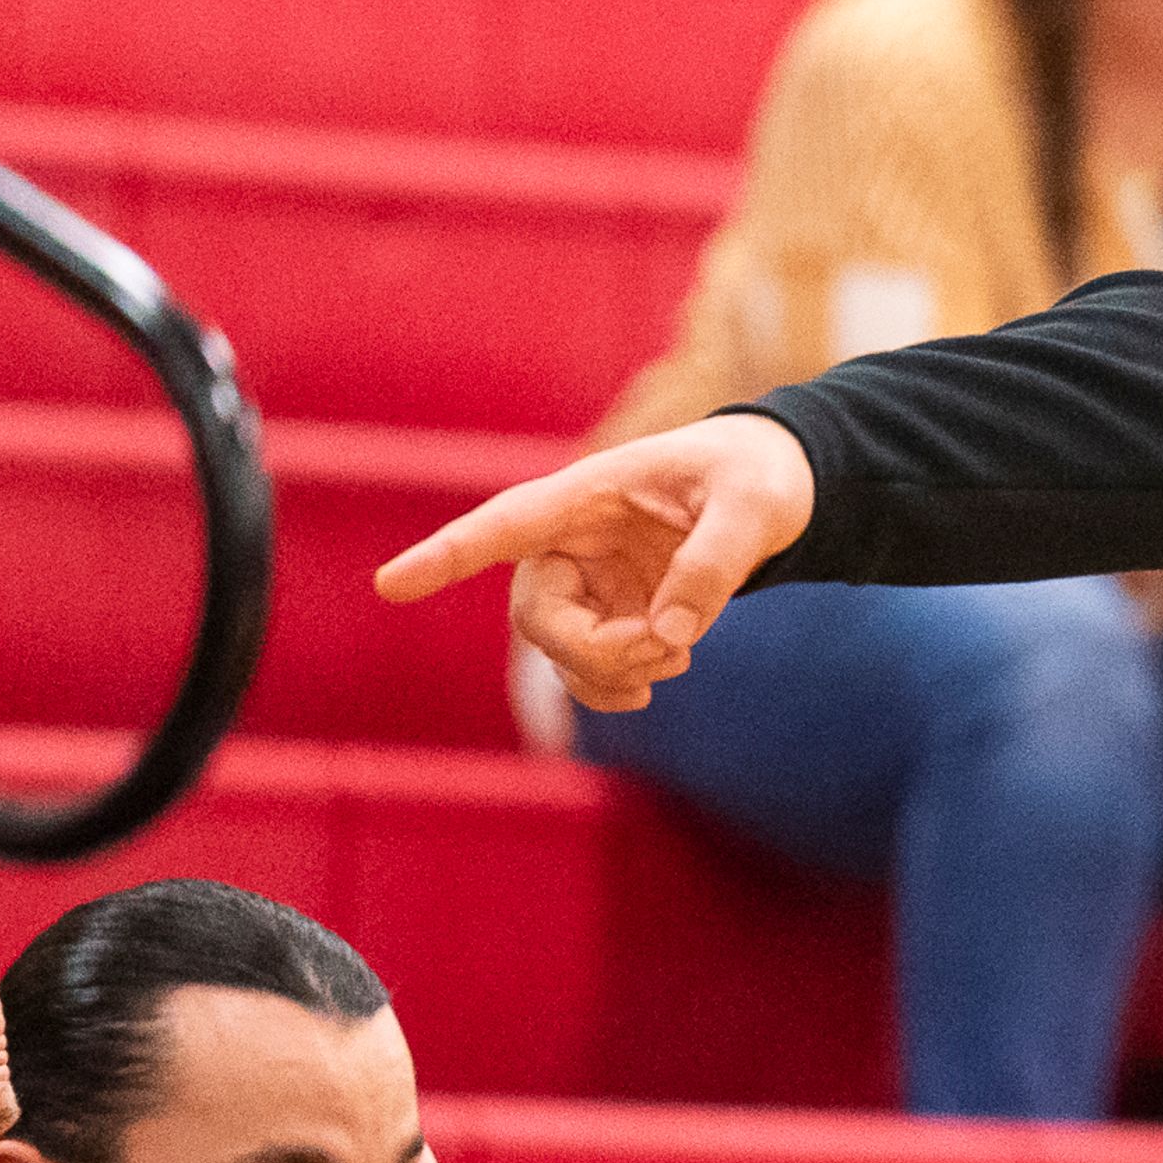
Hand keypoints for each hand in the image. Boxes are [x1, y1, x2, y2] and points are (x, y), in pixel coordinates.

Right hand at [375, 415, 814, 711]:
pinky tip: (665, 671)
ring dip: (609, 672)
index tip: (388, 586)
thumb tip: (670, 636)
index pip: (502, 526)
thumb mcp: (755, 507)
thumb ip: (716, 564)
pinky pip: (585, 668)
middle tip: (667, 650)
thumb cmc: (757, 477)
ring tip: (677, 659)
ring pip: (558, 651)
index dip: (445, 555)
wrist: (774, 489)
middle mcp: (572, 540)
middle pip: (536, 615)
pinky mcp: (610, 615)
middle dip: (592, 649)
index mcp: (588, 494)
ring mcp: (588, 582)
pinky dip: (616, 685)